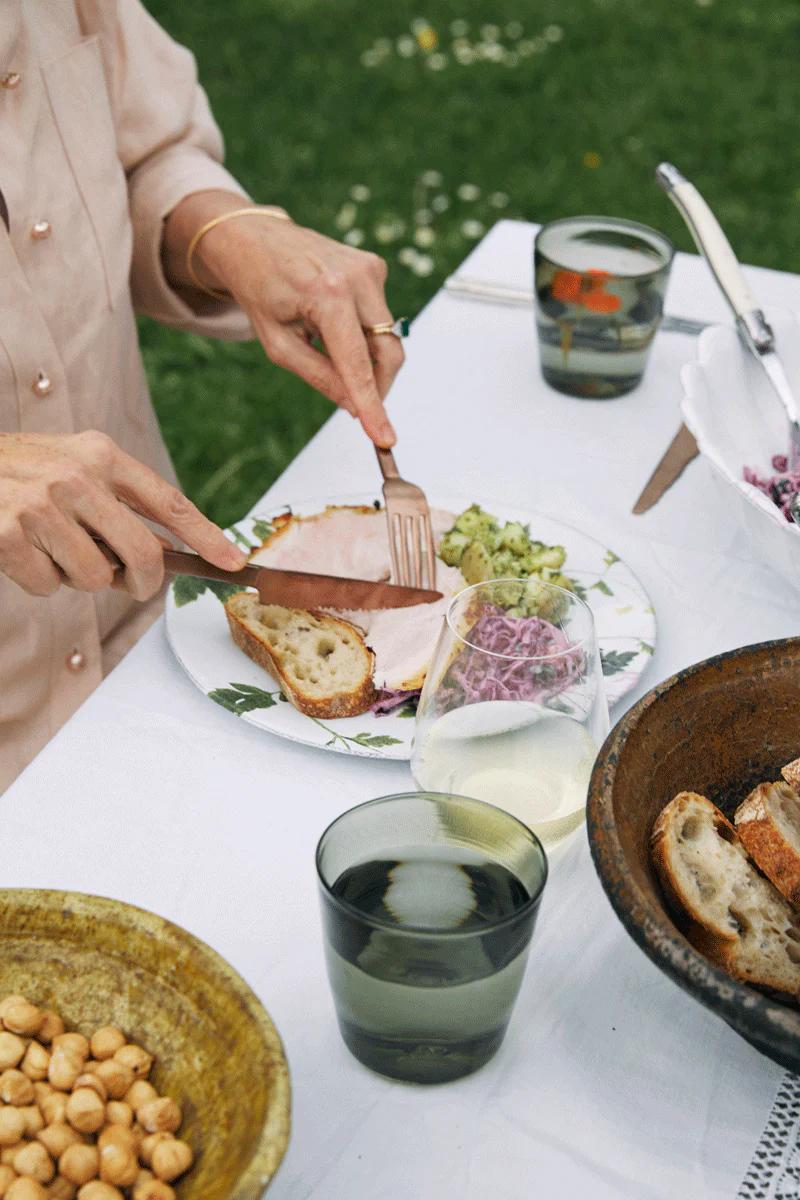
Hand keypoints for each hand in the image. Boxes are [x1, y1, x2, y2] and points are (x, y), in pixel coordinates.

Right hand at [0, 431, 246, 598]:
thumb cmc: (20, 472)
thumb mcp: (74, 467)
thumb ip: (118, 503)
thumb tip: (163, 552)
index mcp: (101, 454)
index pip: (168, 502)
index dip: (207, 536)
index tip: (234, 562)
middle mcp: (75, 475)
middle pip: (142, 554)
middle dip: (141, 581)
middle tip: (129, 584)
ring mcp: (40, 504)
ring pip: (94, 578)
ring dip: (75, 577)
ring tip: (50, 547)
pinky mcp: (8, 534)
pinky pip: (48, 586)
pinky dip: (36, 581)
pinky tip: (19, 551)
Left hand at [165, 193, 402, 446]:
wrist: (252, 237)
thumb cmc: (259, 288)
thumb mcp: (278, 344)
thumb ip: (319, 377)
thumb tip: (353, 406)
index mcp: (327, 295)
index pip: (357, 364)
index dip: (372, 405)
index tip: (385, 437)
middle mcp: (357, 277)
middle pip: (388, 352)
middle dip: (378, 386)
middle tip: (360, 407)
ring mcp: (370, 268)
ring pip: (389, 337)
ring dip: (367, 357)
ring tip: (326, 347)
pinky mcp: (374, 266)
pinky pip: (380, 317)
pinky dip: (363, 333)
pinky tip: (332, 322)